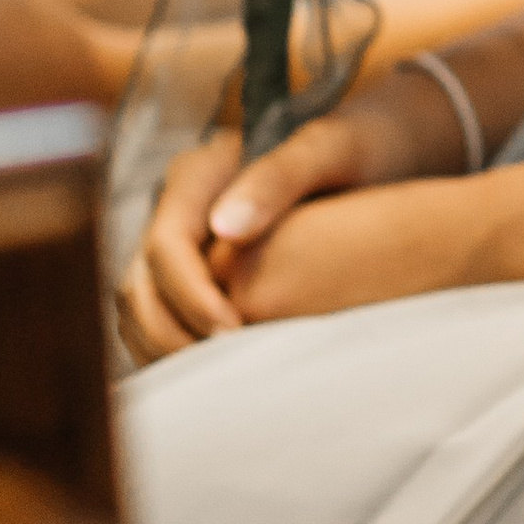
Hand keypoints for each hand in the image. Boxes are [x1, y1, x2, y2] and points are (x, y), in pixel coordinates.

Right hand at [114, 70, 457, 363]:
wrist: (383, 147)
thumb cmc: (363, 146)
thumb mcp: (332, 149)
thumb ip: (279, 179)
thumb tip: (223, 230)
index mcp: (201, 172)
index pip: (165, 246)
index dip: (190, 295)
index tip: (233, 331)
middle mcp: (180, 207)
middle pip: (140, 284)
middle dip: (171, 333)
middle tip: (223, 370)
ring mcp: (183, 240)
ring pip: (142, 307)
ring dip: (166, 348)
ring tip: (219, 377)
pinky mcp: (196, 269)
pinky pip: (164, 317)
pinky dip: (177, 347)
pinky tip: (218, 370)